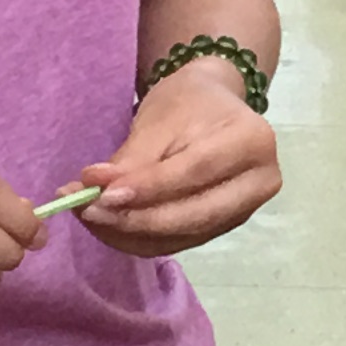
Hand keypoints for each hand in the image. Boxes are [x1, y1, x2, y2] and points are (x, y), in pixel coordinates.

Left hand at [73, 63, 279, 257]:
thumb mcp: (160, 118)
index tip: (101, 193)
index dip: (148, 188)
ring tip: (87, 214)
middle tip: (86, 209)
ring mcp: (244, 212)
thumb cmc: (188, 102)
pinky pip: (176, 243)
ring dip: (128, 233)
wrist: (212, 105)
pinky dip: (137, 239)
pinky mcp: (222, 229)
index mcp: (252, 142)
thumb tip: (95, 192)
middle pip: (194, 215)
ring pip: (182, 236)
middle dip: (135, 218)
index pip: (196, 171)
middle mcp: (259, 183)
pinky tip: (107, 225)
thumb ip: (133, 160)